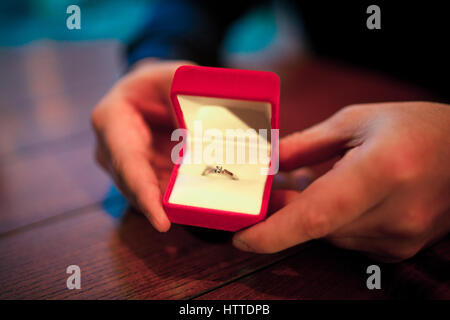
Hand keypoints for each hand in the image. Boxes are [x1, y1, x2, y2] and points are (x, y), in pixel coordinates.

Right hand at [91, 59, 193, 231]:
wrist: (152, 89)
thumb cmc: (160, 80)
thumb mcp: (174, 77)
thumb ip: (184, 99)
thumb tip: (203, 132)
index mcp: (111, 120)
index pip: (128, 163)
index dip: (145, 194)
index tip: (162, 222)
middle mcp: (109, 148)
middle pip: (135, 185)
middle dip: (162, 203)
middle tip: (195, 216)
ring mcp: (122, 165)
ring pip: (146, 194)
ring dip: (170, 203)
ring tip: (199, 209)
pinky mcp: (140, 175)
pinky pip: (157, 192)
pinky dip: (175, 198)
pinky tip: (195, 201)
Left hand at [233, 102, 449, 261]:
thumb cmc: (415, 127)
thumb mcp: (356, 121)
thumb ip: (306, 145)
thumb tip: (267, 163)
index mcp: (381, 171)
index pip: (316, 215)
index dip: (272, 232)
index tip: (240, 237)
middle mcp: (394, 213)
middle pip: (316, 227)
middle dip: (282, 215)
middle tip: (265, 195)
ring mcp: (400, 237)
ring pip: (329, 236)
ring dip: (309, 217)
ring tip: (305, 187)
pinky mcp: (400, 248)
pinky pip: (348, 241)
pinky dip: (333, 223)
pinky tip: (339, 199)